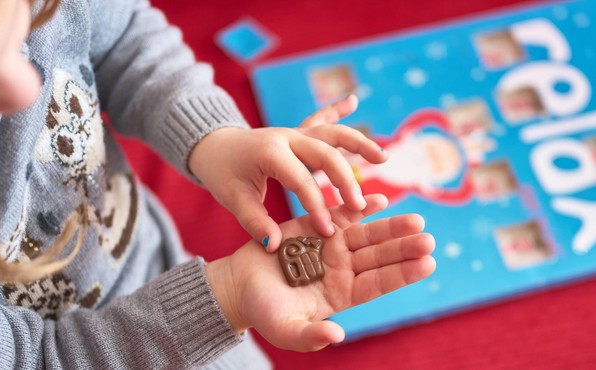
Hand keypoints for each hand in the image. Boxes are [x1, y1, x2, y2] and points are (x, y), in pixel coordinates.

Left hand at [189, 95, 386, 250]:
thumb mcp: (233, 198)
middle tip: (360, 205)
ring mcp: (294, 132)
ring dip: (357, 143)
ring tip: (382, 157)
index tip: (329, 232)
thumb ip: (254, 222)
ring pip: (331, 133)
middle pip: (325, 155)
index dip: (317, 208)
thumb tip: (274, 246)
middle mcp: (287, 138)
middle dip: (346, 180)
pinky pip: (321, 119)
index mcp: (271, 153)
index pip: (302, 182)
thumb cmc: (222, 172)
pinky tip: (353, 99)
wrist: (212, 145)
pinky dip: (336, 110)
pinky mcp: (297, 132)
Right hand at [206, 194, 434, 350]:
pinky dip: (361, 207)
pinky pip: (343, 214)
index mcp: (342, 295)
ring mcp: (331, 246)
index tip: (427, 263)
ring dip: (390, 226)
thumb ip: (310, 336)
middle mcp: (342, 269)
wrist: (238, 285)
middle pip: (379, 257)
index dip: (402, 273)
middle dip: (403, 247)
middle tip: (427, 239)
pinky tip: (380, 200)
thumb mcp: (285, 329)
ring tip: (415, 220)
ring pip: (367, 235)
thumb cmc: (263, 311)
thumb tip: (337, 335)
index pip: (378, 283)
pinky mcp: (315, 225)